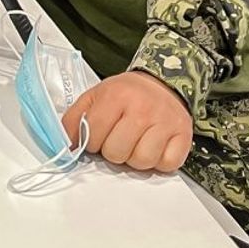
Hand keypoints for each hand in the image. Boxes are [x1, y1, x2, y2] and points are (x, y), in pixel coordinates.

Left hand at [61, 71, 193, 172]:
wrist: (163, 82)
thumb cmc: (126, 94)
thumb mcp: (95, 97)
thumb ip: (74, 119)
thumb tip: (64, 147)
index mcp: (115, 96)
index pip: (92, 136)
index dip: (91, 141)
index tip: (98, 134)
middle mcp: (142, 108)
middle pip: (116, 153)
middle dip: (113, 150)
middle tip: (119, 137)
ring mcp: (165, 122)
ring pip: (141, 162)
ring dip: (135, 158)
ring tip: (136, 142)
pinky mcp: (184, 135)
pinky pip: (167, 165)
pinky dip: (160, 161)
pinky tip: (155, 146)